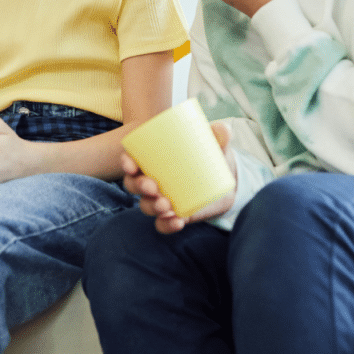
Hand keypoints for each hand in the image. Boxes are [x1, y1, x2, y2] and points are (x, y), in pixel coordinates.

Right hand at [122, 121, 236, 233]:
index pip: (132, 161)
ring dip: (151, 206)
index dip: (126, 163)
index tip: (131, 164)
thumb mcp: (215, 144)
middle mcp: (152, 181)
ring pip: (146, 205)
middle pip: (133, 185)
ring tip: (166, 205)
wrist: (227, 181)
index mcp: (153, 160)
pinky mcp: (174, 215)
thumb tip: (222, 129)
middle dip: (138, 186)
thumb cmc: (211, 156)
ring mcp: (161, 199)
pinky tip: (177, 222)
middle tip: (153, 186)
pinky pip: (162, 224)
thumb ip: (219, 134)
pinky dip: (166, 225)